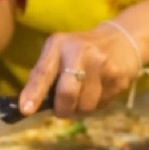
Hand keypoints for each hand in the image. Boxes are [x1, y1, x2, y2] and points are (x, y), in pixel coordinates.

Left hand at [19, 23, 141, 117]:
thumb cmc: (81, 51)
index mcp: (59, 45)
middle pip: (67, 94)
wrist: (122, 39)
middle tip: (63, 109)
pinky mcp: (117, 78)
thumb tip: (29, 106)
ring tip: (84, 94)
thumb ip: (44, 76)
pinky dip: (96, 105)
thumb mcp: (59, 54)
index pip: (43, 72)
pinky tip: (99, 90)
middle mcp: (80, 52)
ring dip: (81, 109)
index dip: (34, 93)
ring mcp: (101, 64)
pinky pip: (100, 106)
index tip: (26, 110)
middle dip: (62, 109)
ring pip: (85, 106)